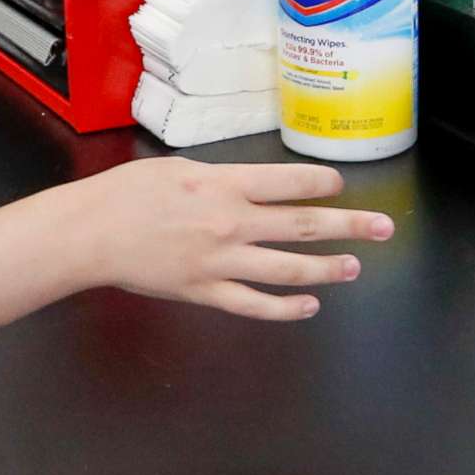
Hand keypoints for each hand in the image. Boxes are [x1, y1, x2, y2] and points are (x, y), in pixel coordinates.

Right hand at [59, 158, 393, 320]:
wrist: (91, 232)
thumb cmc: (127, 193)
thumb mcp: (179, 167)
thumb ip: (220, 177)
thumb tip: (249, 184)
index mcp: (225, 185)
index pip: (291, 183)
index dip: (323, 182)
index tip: (342, 184)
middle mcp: (232, 222)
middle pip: (303, 224)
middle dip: (349, 225)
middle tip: (383, 226)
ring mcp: (222, 261)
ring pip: (288, 268)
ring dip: (327, 267)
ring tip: (355, 266)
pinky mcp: (206, 291)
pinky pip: (255, 304)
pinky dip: (286, 308)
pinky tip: (310, 306)